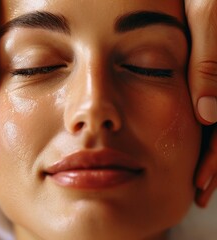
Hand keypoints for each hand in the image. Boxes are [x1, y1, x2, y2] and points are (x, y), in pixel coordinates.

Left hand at [185, 0, 216, 206]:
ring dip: (214, 155)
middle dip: (215, 165)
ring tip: (201, 181)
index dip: (215, 160)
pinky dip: (211, 132)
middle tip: (199, 193)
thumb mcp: (210, 13)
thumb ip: (211, 61)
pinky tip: (200, 143)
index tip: (199, 185)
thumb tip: (208, 114)